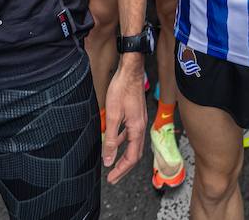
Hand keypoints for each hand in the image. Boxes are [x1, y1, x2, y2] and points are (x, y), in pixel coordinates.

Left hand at [102, 55, 146, 182]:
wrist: (130, 70)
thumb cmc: (122, 89)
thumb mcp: (112, 116)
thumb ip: (110, 139)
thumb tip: (108, 158)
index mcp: (137, 129)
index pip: (131, 158)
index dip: (121, 170)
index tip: (111, 178)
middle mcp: (141, 127)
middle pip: (135, 154)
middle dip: (123, 167)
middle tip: (113, 177)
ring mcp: (139, 121)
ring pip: (133, 144)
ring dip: (123, 155)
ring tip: (112, 162)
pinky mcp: (136, 115)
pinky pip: (130, 134)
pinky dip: (122, 141)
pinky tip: (114, 140)